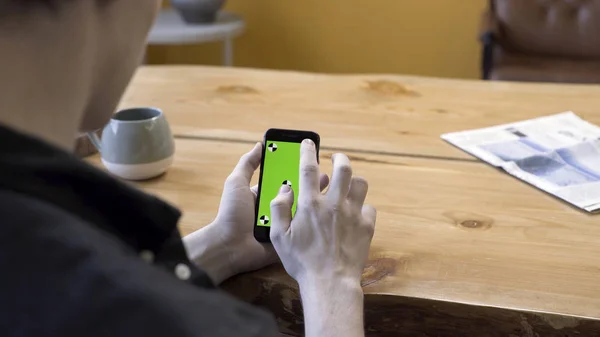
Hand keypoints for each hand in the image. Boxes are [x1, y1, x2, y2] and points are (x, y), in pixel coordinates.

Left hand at [184, 142, 328, 283]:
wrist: (230, 246)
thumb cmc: (231, 213)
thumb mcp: (236, 183)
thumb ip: (247, 164)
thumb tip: (260, 145)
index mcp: (265, 194)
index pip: (284, 178)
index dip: (295, 170)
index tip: (309, 160)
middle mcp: (276, 208)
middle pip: (296, 193)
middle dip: (309, 185)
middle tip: (325, 175)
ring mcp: (283, 224)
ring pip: (301, 211)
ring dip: (314, 202)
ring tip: (328, 191)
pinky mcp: (288, 239)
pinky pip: (301, 229)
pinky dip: (312, 222)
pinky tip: (326, 213)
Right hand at [269, 139, 376, 285]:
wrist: (330, 283)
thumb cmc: (302, 262)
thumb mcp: (279, 237)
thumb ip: (278, 209)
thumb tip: (284, 190)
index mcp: (310, 204)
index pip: (308, 168)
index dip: (308, 151)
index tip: (309, 144)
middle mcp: (334, 204)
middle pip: (344, 168)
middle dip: (340, 158)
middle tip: (337, 159)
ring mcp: (353, 214)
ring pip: (361, 184)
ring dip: (354, 182)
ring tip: (348, 187)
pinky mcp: (366, 226)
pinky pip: (369, 208)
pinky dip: (363, 208)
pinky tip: (356, 215)